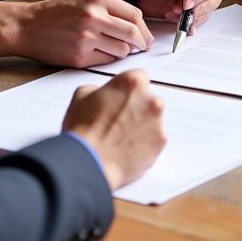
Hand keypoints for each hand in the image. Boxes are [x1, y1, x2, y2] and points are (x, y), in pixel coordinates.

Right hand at [0, 0, 153, 66]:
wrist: (26, 27)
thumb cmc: (55, 13)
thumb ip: (108, 7)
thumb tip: (135, 24)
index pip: (134, 14)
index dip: (144, 28)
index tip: (145, 36)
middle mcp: (93, 16)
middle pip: (132, 33)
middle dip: (141, 43)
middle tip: (142, 47)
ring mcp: (86, 38)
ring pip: (122, 50)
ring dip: (123, 52)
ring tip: (115, 49)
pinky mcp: (79, 57)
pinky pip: (106, 61)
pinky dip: (108, 60)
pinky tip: (100, 54)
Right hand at [62, 70, 165, 188]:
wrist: (88, 162)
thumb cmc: (83, 130)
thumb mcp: (81, 95)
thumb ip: (98, 89)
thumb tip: (101, 94)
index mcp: (133, 82)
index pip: (138, 78)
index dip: (127, 90)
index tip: (121, 99)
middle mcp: (150, 99)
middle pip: (148, 99)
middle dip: (136, 108)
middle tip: (118, 121)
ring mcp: (158, 122)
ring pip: (152, 120)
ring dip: (141, 125)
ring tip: (120, 138)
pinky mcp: (160, 143)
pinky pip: (154, 139)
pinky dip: (144, 143)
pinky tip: (126, 149)